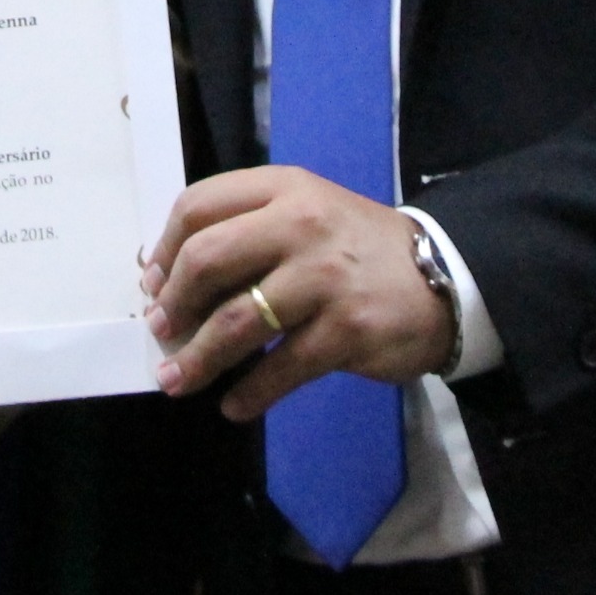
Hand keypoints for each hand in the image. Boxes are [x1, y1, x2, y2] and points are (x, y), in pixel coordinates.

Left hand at [143, 166, 453, 422]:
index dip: (164, 249)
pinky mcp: (347, 329)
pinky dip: (250, 393)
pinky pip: (280, 367)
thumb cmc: (357, 248)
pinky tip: (235, 406)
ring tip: (177, 380)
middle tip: (161, 333)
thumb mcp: (305, 214)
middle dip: (173, 304)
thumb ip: (247, 232)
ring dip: (198, 358)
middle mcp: (301, 223)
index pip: (198, 206)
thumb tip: (169, 279)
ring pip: (236, 320)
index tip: (152, 284)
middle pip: (207, 259)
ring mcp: (325, 277)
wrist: (443, 276)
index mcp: (283, 188)